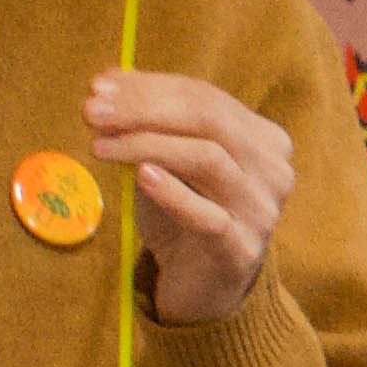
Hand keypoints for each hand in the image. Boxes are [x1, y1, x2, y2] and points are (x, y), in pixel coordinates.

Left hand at [89, 65, 293, 323]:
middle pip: (210, 120)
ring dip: (148, 144)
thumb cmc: (183, 216)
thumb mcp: (166, 163)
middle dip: (145, 109)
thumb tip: (109, 79)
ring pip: (208, 159)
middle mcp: (272, 169)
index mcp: (263, 139)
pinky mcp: (241, 250)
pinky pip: (208, 216)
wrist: (202, 287)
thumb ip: (149, 124)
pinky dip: (173, 194)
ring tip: (102, 144)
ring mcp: (261, 210)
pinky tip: (142, 177)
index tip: (99, 87)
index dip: (150, 87)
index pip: (205, 98)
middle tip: (93, 111)